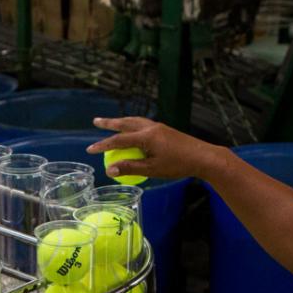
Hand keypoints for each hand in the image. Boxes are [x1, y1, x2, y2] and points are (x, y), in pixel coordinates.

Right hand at [84, 116, 225, 181]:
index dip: (103, 145)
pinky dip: (133, 125)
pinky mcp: (165, 130)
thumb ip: (130, 168)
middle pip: (125, 123)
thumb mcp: (152, 170)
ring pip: (135, 121)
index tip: (90, 150)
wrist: (203, 156)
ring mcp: (159, 127)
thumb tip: (110, 170)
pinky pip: (143, 124)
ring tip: (112, 123)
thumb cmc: (178, 165)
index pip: (119, 140)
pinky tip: (133, 130)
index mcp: (146, 136)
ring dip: (121, 121)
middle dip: (109, 123)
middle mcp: (151, 127)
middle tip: (96, 121)